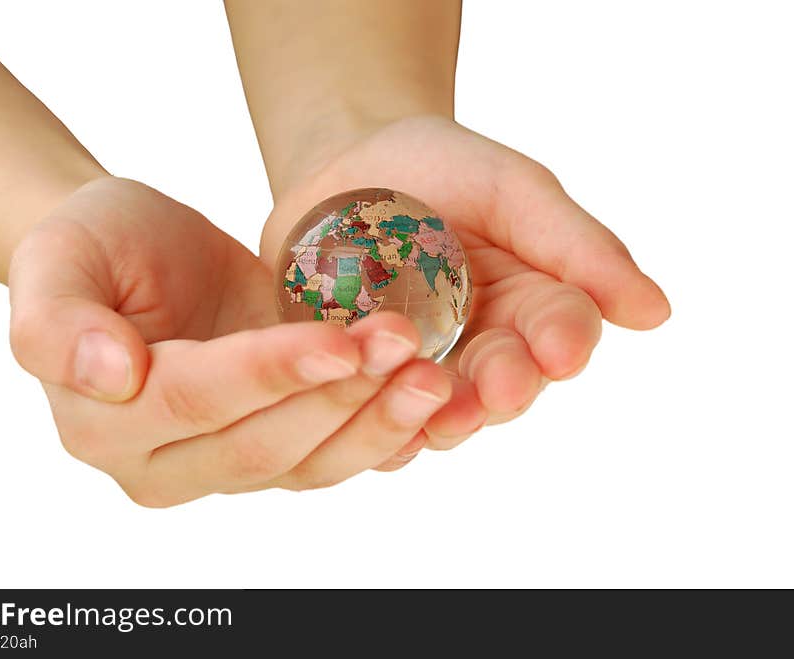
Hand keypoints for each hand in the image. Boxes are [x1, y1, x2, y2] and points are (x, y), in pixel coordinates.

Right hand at [8, 177, 450, 505]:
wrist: (140, 253)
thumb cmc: (98, 245)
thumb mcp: (57, 257)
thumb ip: (55, 321)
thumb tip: (110, 375)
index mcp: (104, 423)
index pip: (197, 401)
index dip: (270, 374)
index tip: (341, 341)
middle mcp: (162, 463)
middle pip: (262, 444)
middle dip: (339, 397)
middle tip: (405, 344)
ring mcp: (222, 465)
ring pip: (306, 464)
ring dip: (373, 424)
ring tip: (431, 376)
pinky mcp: (272, 449)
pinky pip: (330, 458)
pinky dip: (380, 435)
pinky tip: (424, 402)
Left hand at [263, 115, 670, 447]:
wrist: (345, 162)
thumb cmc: (438, 168)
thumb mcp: (512, 190)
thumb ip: (577, 246)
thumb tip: (657, 312)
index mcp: (531, 302)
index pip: (562, 330)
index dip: (564, 342)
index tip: (562, 351)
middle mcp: (485, 345)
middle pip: (505, 383)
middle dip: (506, 388)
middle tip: (502, 391)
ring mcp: (424, 366)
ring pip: (442, 410)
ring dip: (443, 414)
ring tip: (439, 411)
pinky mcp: (365, 378)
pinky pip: (373, 411)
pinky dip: (374, 416)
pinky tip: (368, 415)